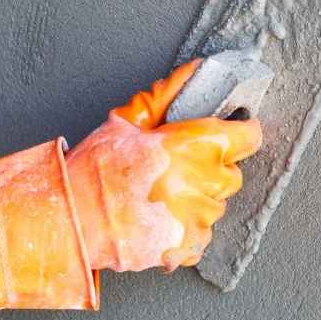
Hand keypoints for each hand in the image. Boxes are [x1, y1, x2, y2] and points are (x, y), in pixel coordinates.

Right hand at [67, 59, 262, 271]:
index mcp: (194, 146)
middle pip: (231, 174)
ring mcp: (196, 218)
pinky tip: (158, 219)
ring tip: (160, 196)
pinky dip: (184, 229)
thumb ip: (166, 96)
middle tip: (176, 169)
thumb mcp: (127, 121)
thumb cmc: (94, 170)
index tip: (231, 133)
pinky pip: (200, 235)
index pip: (248, 136)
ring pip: (216, 206)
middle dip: (210, 170)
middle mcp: (202, 183)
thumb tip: (196, 72)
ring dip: (196, 201)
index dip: (240, 133)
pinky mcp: (187, 247)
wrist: (72, 219)